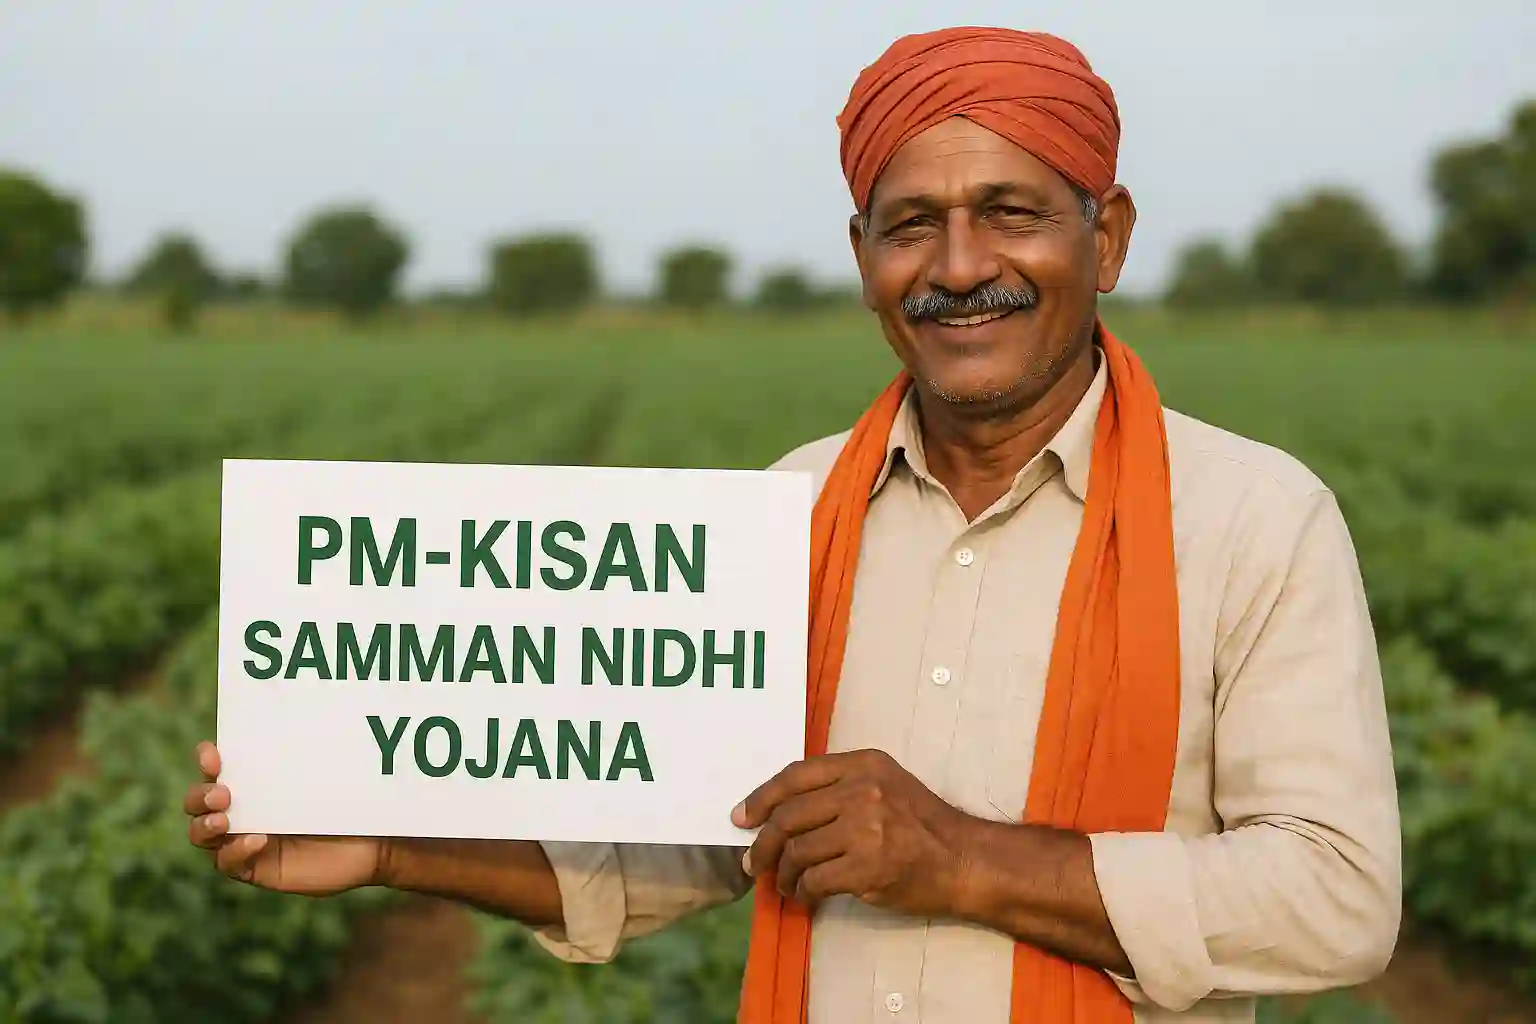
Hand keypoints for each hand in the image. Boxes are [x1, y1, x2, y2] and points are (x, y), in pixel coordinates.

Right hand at [184, 741, 384, 895]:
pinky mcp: (255, 867)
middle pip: (197, 802)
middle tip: (222, 793)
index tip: (212, 754)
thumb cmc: (349, 802)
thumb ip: (301, 760)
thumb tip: (291, 719)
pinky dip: (235, 851)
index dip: (207, 760)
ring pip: (202, 834)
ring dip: (205, 825)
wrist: (372, 843)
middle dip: (201, 795)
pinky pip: (228, 862)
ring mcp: (244, 839)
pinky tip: (256, 840)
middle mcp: (242, 809)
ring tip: (223, 820)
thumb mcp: (323, 777)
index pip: (216, 768)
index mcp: (254, 782)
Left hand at [732, 748, 971, 917]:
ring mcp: (866, 828)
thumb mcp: (885, 785)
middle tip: (753, 863)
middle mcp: (862, 790)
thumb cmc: (922, 825)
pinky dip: (803, 891)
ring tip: (786, 884)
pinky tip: (806, 895)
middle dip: (763, 844)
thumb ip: (839, 788)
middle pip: (789, 816)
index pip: (796, 775)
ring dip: (783, 873)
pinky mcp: (868, 866)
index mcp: (863, 764)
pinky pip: (815, 879)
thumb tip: (779, 813)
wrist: (964, 860)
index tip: (741, 817)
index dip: (761, 797)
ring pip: (797, 851)